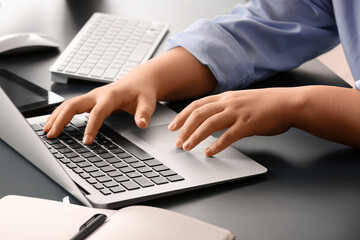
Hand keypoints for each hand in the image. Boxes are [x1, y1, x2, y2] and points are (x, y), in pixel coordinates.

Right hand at [43, 73, 156, 144]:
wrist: (140, 81)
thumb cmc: (142, 92)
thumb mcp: (148, 102)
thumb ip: (144, 114)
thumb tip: (142, 124)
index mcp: (111, 96)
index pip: (98, 112)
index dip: (91, 127)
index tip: (86, 141)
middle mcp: (98, 94)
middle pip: (73, 105)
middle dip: (61, 119)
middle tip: (52, 134)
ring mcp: (92, 96)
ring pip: (68, 104)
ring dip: (56, 116)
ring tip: (46, 130)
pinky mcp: (90, 100)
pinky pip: (71, 106)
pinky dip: (60, 114)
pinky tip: (52, 122)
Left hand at [168, 88, 294, 155]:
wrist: (288, 103)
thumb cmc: (265, 104)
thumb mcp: (241, 100)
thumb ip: (225, 108)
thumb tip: (211, 120)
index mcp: (225, 97)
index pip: (197, 105)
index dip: (182, 116)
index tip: (173, 126)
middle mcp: (228, 103)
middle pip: (199, 114)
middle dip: (184, 128)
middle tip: (177, 141)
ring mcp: (238, 113)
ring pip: (209, 124)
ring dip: (195, 137)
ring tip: (187, 147)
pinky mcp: (248, 124)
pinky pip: (228, 136)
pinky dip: (216, 146)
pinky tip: (209, 153)